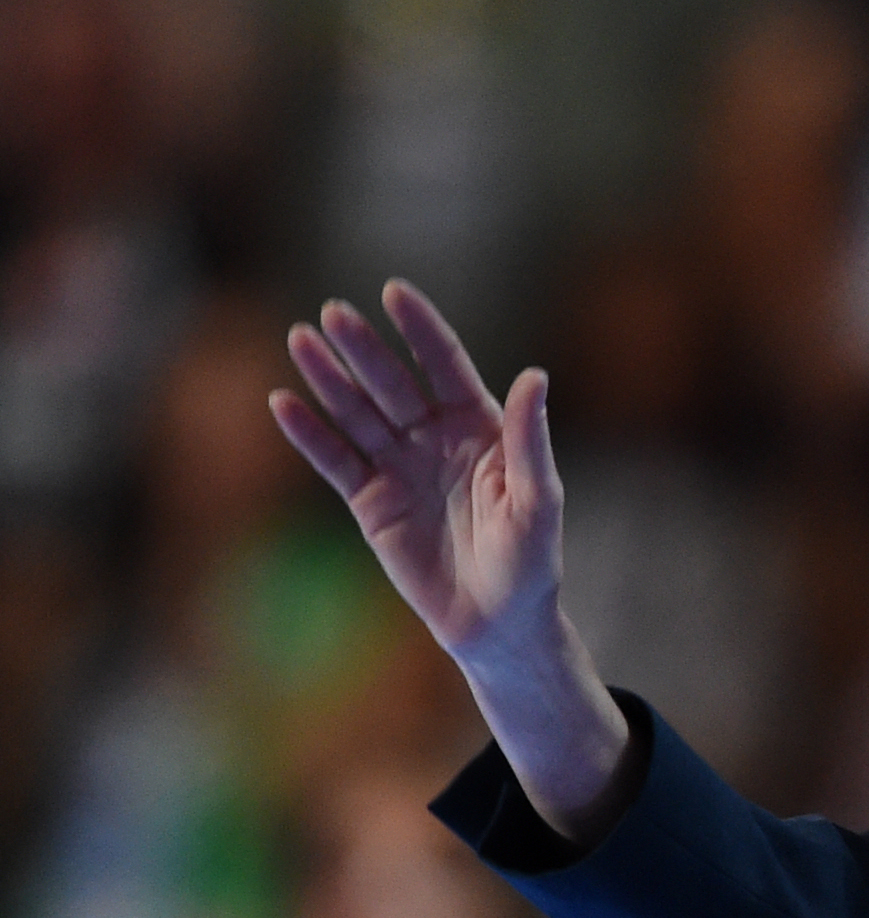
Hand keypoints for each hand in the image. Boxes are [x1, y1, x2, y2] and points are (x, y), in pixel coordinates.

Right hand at [273, 281, 633, 839]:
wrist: (498, 624)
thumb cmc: (530, 562)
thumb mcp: (537, 500)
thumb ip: (530, 440)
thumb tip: (534, 376)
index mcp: (481, 428)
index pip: (446, 366)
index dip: (421, 330)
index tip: (394, 292)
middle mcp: (436, 438)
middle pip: (394, 384)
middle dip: (365, 349)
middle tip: (332, 314)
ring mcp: (400, 467)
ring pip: (359, 414)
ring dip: (329, 379)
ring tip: (299, 340)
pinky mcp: (371, 503)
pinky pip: (336, 461)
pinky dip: (310, 434)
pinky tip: (283, 403)